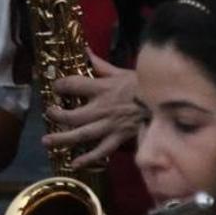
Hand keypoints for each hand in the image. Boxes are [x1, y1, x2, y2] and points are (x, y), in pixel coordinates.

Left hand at [44, 51, 141, 168]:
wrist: (167, 102)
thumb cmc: (143, 85)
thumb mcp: (121, 71)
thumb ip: (101, 65)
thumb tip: (85, 50)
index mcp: (102, 88)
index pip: (74, 85)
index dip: (61, 85)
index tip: (55, 87)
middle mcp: (102, 108)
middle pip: (74, 115)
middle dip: (57, 115)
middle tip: (48, 114)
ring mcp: (110, 125)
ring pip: (83, 134)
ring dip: (64, 138)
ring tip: (48, 141)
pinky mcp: (119, 138)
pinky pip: (102, 150)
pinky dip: (89, 158)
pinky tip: (74, 163)